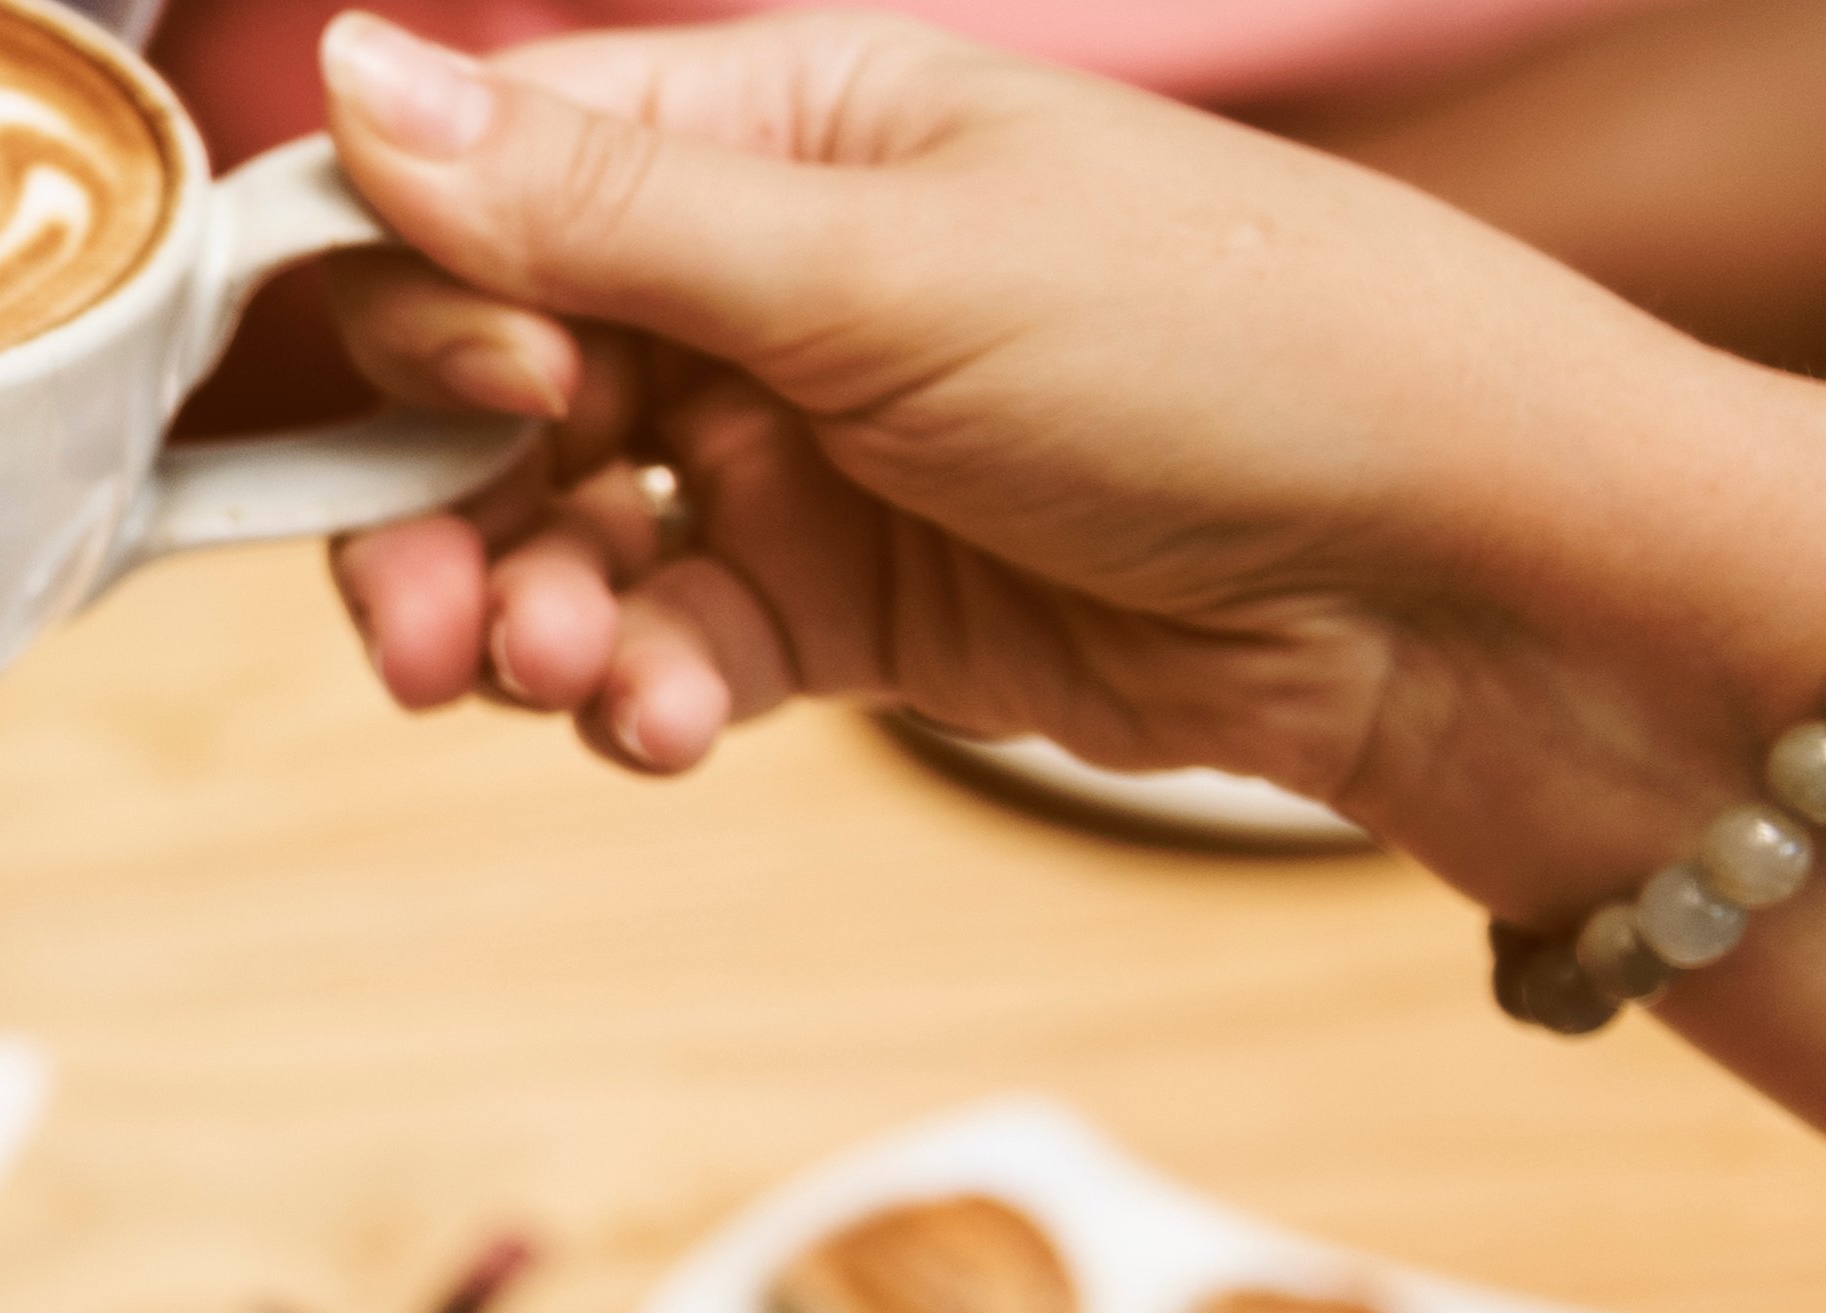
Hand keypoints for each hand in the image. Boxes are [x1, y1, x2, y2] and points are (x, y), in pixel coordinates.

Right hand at [297, 11, 1825, 895]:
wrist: (1476, 590)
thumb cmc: (1240, 354)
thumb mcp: (889, 270)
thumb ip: (600, 209)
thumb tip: (348, 74)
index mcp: (786, 132)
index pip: (492, 184)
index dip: (411, 298)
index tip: (457, 392)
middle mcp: (773, 279)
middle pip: (488, 381)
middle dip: (433, 507)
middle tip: (421, 631)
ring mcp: (811, 447)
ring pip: (560, 531)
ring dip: (528, 615)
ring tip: (568, 683)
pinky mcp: (855, 605)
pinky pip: (670, 642)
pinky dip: (638, 691)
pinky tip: (663, 724)